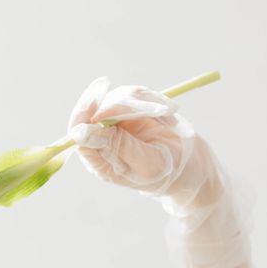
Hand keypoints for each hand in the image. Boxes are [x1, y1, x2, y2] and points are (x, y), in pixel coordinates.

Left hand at [67, 76, 218, 205]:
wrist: (188, 167)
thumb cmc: (166, 174)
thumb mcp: (147, 165)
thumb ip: (119, 147)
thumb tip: (83, 132)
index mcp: (99, 159)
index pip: (78, 132)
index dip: (83, 112)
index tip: (97, 96)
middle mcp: (103, 139)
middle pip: (98, 108)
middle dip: (124, 104)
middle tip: (155, 107)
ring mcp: (116, 122)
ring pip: (117, 97)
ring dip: (144, 102)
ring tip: (167, 114)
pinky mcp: (131, 110)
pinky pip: (135, 94)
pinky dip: (154, 99)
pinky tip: (169, 113)